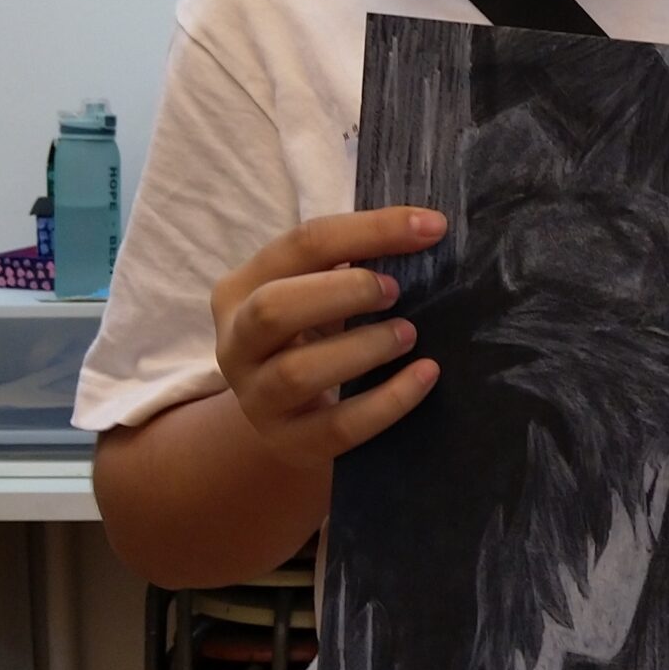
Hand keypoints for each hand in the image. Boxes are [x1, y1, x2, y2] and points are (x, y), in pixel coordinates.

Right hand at [212, 208, 446, 465]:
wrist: (288, 416)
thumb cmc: (312, 336)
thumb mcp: (316, 291)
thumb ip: (350, 260)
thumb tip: (425, 229)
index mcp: (240, 290)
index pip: (301, 245)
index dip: (369, 230)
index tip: (431, 227)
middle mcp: (236, 343)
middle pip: (274, 308)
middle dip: (343, 291)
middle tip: (395, 290)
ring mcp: (257, 398)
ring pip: (297, 372)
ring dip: (363, 347)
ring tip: (409, 334)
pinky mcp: (290, 442)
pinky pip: (340, 426)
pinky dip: (389, 400)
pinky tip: (425, 374)